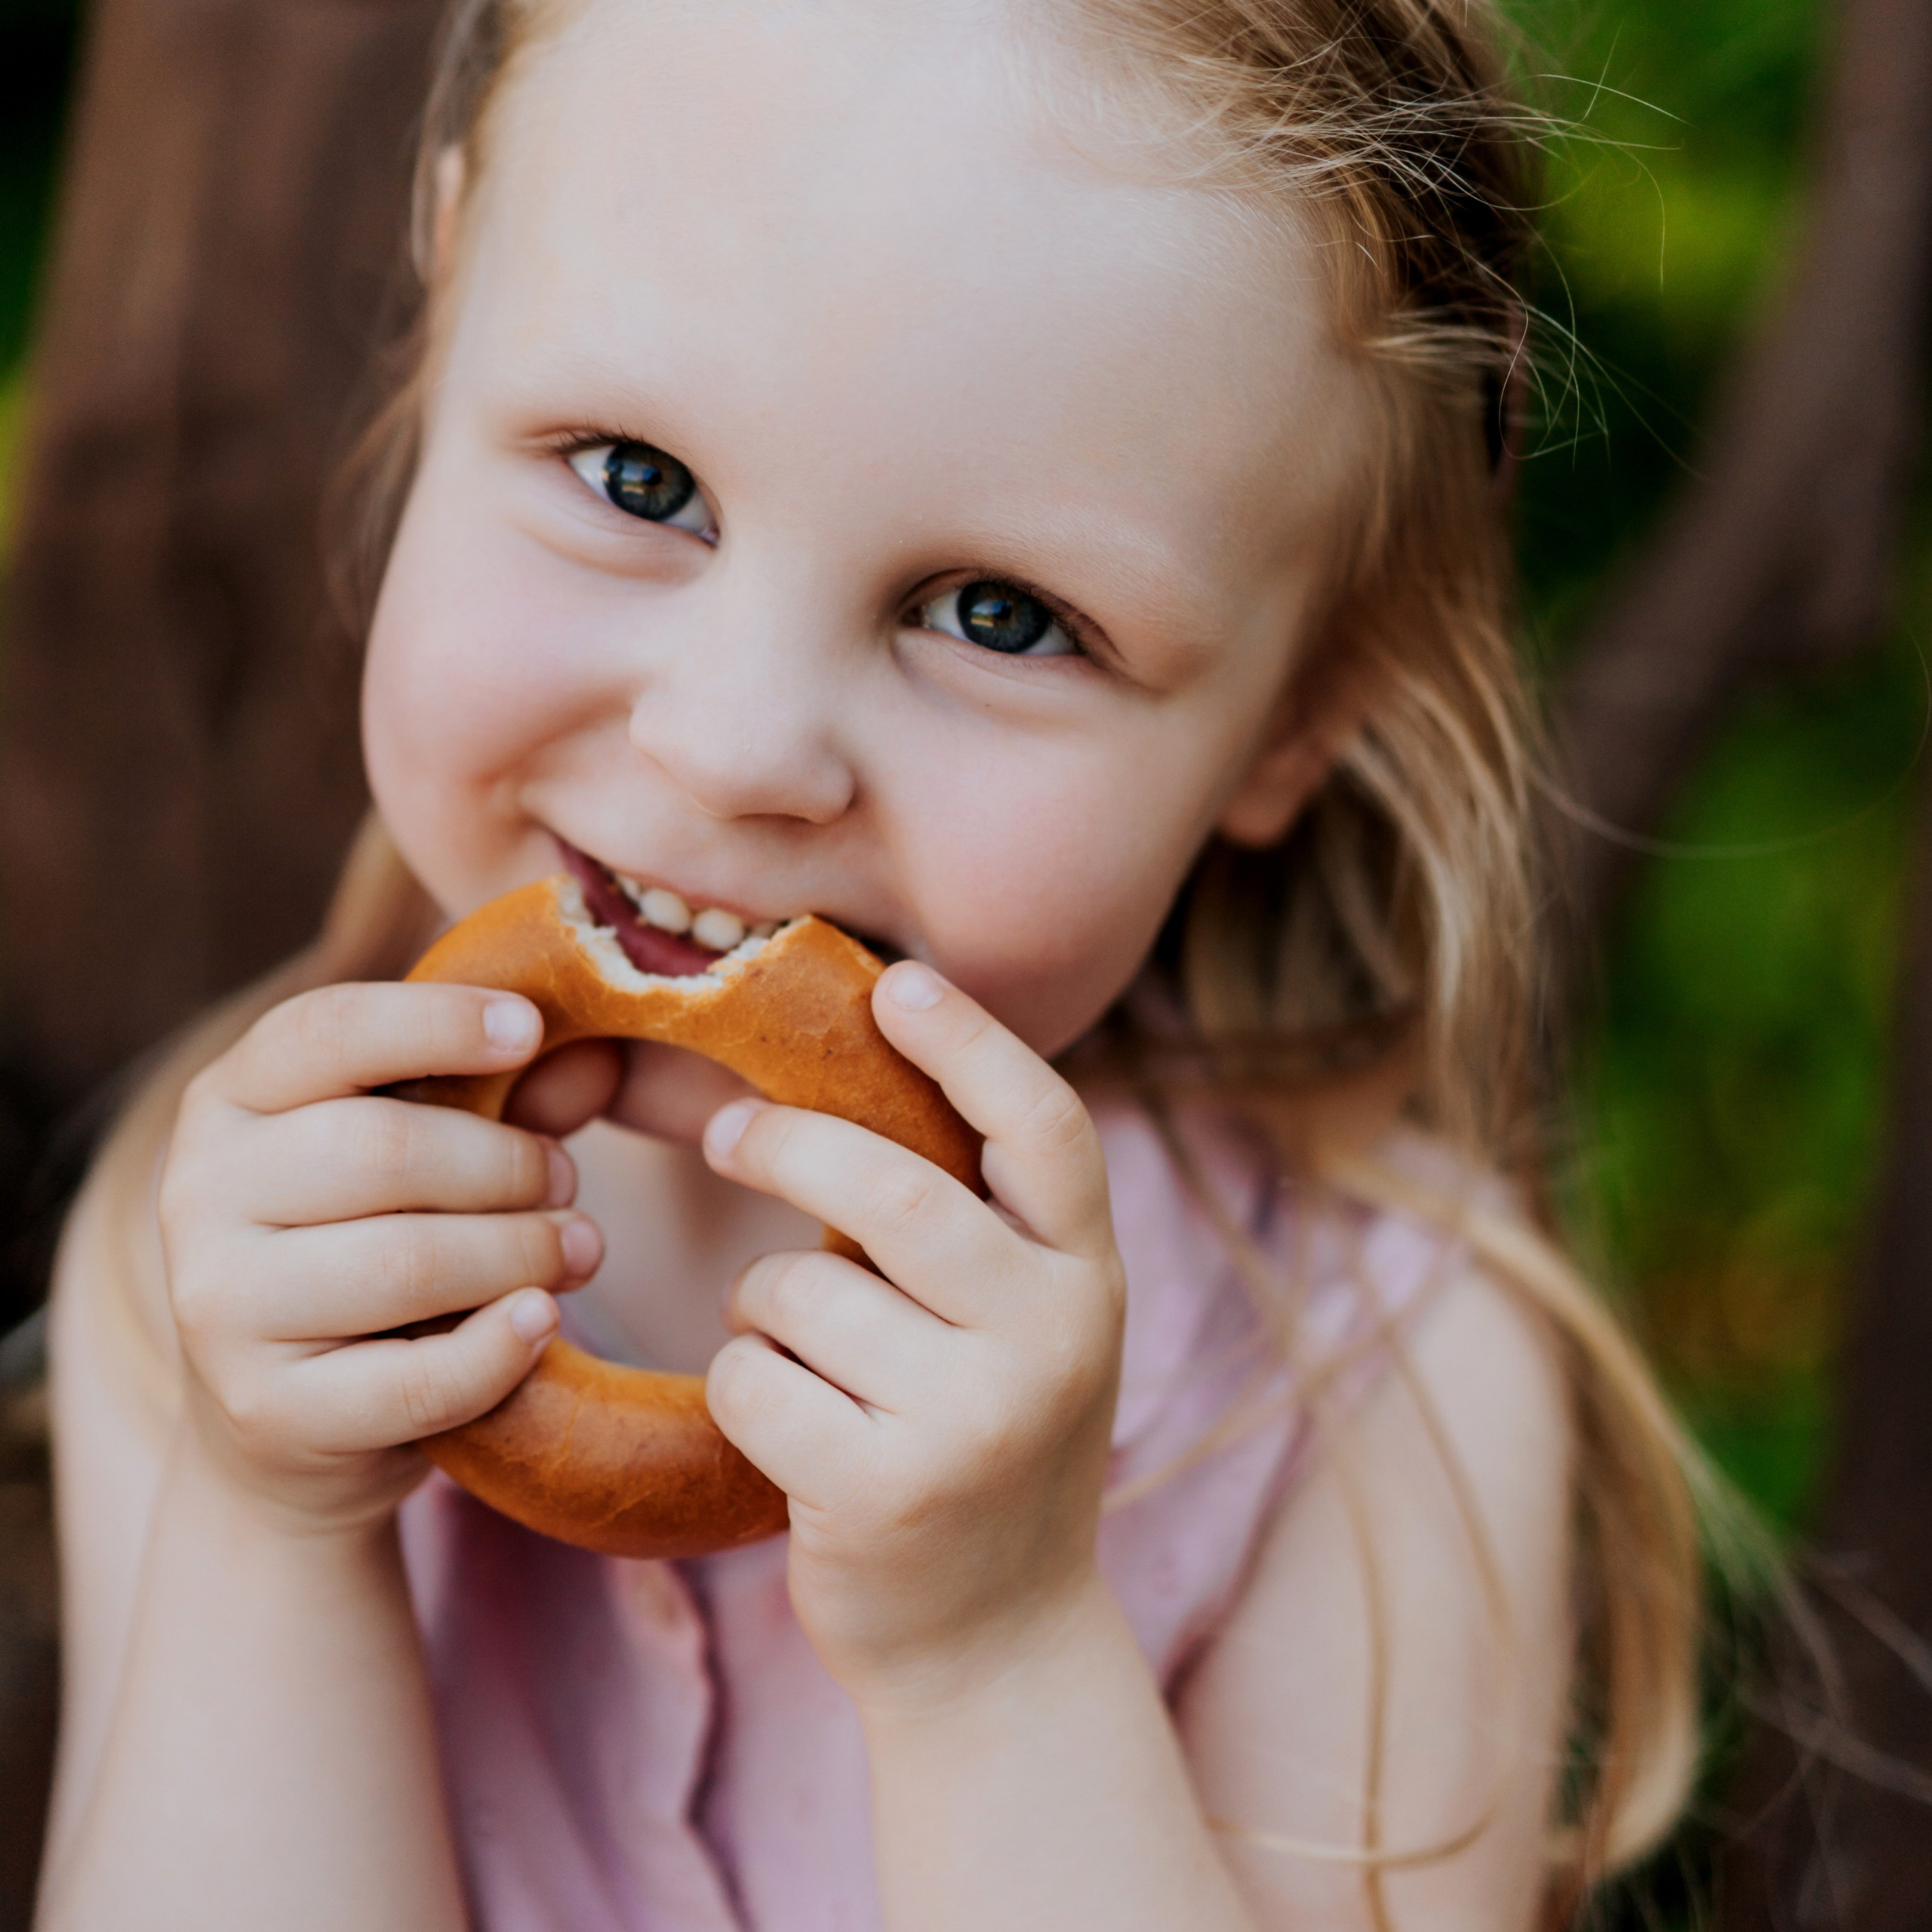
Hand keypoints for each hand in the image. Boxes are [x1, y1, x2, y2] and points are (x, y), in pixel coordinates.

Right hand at [158, 983, 603, 1532]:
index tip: (529, 1028)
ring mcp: (220, 1308)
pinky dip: (500, 1348)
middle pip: (384, 1149)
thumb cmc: (374, 1243)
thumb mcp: (421, 1154)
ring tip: (575, 1251)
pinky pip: (417, 1378)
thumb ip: (500, 1099)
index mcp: (231, 1098)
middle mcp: (200, 1192)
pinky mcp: (266, 1410)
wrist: (289, 1418)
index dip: (438, 1021)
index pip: (326, 1031)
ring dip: (520, 1252)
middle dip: (508, 1164)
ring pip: (407, 1263)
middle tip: (567, 1183)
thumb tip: (602, 1061)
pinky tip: (543, 1319)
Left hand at [701, 961, 1124, 1710]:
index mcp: (1090, 1276)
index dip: (970, 1044)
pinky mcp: (889, 1494)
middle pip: (898, 1192)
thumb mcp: (1025, 1326)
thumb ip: (984, 1225)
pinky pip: (754, 1378)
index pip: (1045, 1129)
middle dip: (788, 1144)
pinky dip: (742, 1382)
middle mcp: (1055, 1338)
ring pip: (802, 1287)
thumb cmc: (984, 1443)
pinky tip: (787, 1423)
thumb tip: (877, 1070)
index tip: (895, 982)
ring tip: (804, 1352)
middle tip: (724, 1132)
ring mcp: (979, 1422)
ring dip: (766, 1303)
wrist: (994, 1642)